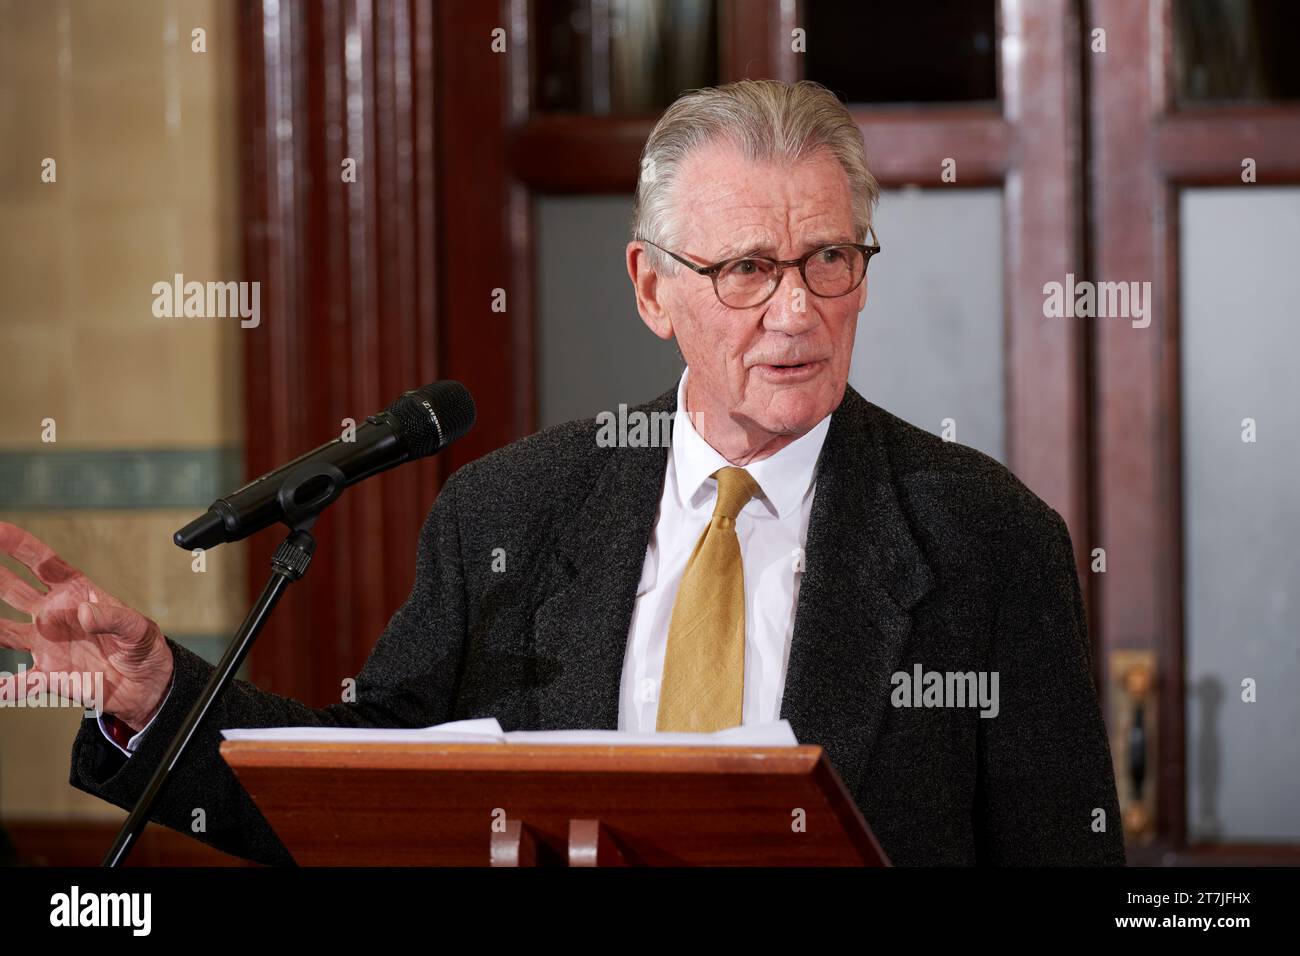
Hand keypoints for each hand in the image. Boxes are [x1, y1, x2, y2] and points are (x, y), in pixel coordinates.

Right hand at [0, 522, 173, 731]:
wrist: (146, 685)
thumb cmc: (142, 648)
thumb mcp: (138, 628)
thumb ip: (114, 618)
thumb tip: (83, 612)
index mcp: (76, 593)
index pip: (43, 563)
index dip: (19, 545)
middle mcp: (54, 615)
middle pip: (13, 590)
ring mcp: (47, 644)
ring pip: (4, 632)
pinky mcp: (49, 674)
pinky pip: (20, 681)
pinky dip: (6, 686)